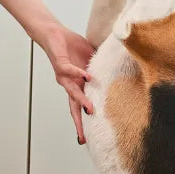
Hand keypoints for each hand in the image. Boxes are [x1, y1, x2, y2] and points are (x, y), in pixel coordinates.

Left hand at [38, 23, 95, 142]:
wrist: (54, 34)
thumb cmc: (71, 47)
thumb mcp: (91, 60)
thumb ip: (101, 68)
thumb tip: (121, 70)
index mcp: (77, 85)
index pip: (80, 107)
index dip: (83, 122)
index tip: (86, 139)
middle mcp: (69, 83)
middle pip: (74, 107)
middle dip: (79, 122)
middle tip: (84, 137)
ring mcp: (64, 75)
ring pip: (72, 92)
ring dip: (81, 101)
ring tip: (90, 109)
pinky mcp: (60, 64)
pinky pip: (69, 70)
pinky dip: (78, 74)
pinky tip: (88, 77)